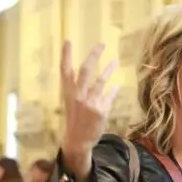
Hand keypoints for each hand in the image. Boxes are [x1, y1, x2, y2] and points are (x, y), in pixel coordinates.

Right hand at [59, 41, 117, 180]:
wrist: (78, 140)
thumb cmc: (75, 119)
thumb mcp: (72, 102)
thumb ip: (80, 89)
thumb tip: (89, 75)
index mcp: (68, 93)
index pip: (65, 70)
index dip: (66, 55)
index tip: (68, 40)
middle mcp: (78, 96)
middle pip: (85, 70)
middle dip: (93, 55)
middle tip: (101, 44)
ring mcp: (90, 103)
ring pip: (100, 81)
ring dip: (108, 69)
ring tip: (115, 61)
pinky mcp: (101, 111)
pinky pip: (109, 96)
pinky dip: (113, 90)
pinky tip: (116, 86)